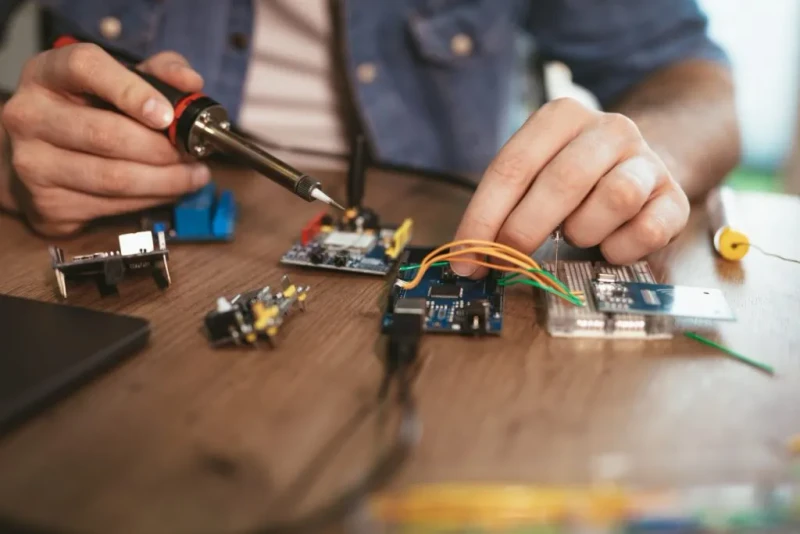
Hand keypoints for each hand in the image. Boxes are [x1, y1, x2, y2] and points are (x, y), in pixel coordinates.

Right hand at [1, 43, 209, 234]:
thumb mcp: (121, 81)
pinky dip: (151, 200)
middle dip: (163, 149)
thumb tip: (191, 83)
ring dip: (166, 181)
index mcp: (48, 73)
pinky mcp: (48, 202)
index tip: (167, 115)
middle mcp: (30, 115)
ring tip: (194, 175)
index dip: (131, 91)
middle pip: (106, 134)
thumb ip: (160, 73)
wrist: (44, 156)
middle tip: (193, 152)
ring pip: (114, 178)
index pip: (86, 69)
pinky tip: (169, 191)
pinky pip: (112, 206)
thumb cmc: (90, 111)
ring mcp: (34, 163)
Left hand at [452, 98, 688, 275]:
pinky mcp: (674, 196)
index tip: (467, 259)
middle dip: (525, 230)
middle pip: (562, 182)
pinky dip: (620, 248)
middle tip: (508, 260)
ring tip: (577, 234)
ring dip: (584, 231)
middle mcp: (609, 128)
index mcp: (562, 117)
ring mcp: (647, 160)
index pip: (512, 168)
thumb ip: (503, 207)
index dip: (483, 219)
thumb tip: (469, 257)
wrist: (642, 167)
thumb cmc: (576, 179)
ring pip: (615, 199)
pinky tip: (610, 245)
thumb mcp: (535, 176)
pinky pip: (647, 230)